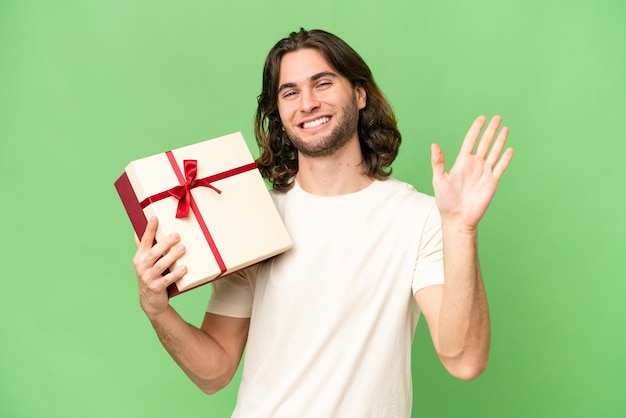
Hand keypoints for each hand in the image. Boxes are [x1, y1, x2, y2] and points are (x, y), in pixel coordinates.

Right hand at [132, 217, 186, 317]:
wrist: (150, 301)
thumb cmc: (150, 276)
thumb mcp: (145, 262)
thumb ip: (144, 247)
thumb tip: (139, 230)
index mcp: (140, 257)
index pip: (144, 241)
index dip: (149, 229)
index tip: (155, 218)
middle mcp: (142, 266)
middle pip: (154, 252)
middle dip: (165, 243)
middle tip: (177, 235)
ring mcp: (148, 278)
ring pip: (161, 265)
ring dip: (172, 256)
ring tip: (183, 248)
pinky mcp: (156, 287)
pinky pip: (166, 279)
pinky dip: (175, 274)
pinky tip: (184, 268)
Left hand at [431, 115, 513, 230]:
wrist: (457, 218)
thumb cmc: (446, 201)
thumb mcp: (439, 179)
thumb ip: (438, 162)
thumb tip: (434, 145)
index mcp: (462, 162)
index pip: (471, 141)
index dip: (476, 129)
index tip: (481, 118)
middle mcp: (475, 165)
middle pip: (485, 143)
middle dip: (491, 130)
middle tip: (497, 117)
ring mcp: (484, 173)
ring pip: (494, 152)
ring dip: (500, 140)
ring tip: (505, 128)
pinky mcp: (492, 182)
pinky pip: (501, 167)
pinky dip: (506, 158)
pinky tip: (510, 149)